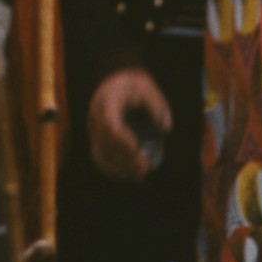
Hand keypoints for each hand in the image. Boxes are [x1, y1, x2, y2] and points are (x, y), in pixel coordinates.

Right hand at [87, 68, 169, 182]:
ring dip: (120, 169)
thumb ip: (157, 105)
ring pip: (100, 156)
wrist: (113, 85)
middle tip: (146, 167)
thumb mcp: (147, 88)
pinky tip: (133, 176)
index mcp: (107, 102)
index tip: (136, 147)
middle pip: (105, 144)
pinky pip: (101, 160)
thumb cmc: (133, 86)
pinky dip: (115, 170)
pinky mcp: (97, 141)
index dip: (120, 139)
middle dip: (125, 159)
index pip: (108, 124)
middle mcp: (96, 118)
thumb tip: (166, 129)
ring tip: (141, 174)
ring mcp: (94, 131)